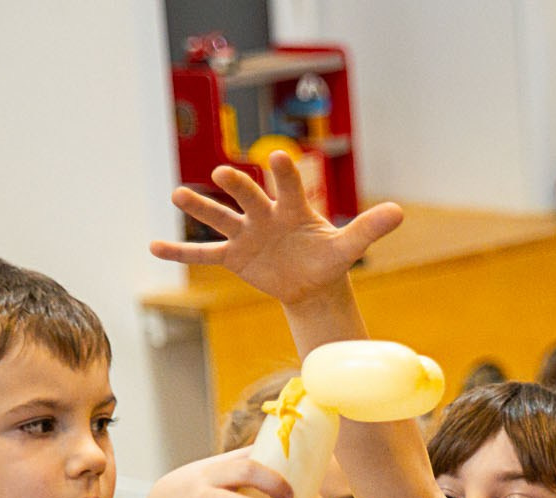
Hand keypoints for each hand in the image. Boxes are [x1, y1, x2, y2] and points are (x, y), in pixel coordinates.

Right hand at [150, 153, 403, 310]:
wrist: (311, 282)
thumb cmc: (328, 257)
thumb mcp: (348, 247)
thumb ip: (369, 228)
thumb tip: (400, 212)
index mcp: (294, 207)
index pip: (288, 185)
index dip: (284, 173)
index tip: (279, 157)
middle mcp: (265, 214)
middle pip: (249, 196)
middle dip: (237, 186)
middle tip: (223, 173)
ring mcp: (246, 234)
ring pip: (221, 218)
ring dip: (200, 207)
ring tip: (178, 194)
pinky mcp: (234, 257)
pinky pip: (205, 254)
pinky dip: (181, 251)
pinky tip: (155, 246)